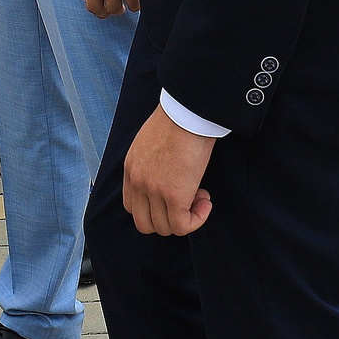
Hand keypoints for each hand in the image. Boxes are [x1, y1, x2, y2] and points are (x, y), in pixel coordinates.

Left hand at [121, 105, 215, 235]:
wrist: (188, 111)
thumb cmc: (177, 119)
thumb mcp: (151, 141)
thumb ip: (151, 161)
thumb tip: (169, 174)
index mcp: (131, 168)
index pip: (131, 206)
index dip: (155, 208)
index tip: (173, 194)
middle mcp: (138, 181)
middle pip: (145, 223)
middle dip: (168, 218)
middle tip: (187, 198)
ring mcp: (153, 190)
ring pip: (165, 228)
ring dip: (186, 217)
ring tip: (201, 194)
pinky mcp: (174, 195)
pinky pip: (182, 226)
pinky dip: (197, 219)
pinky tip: (206, 201)